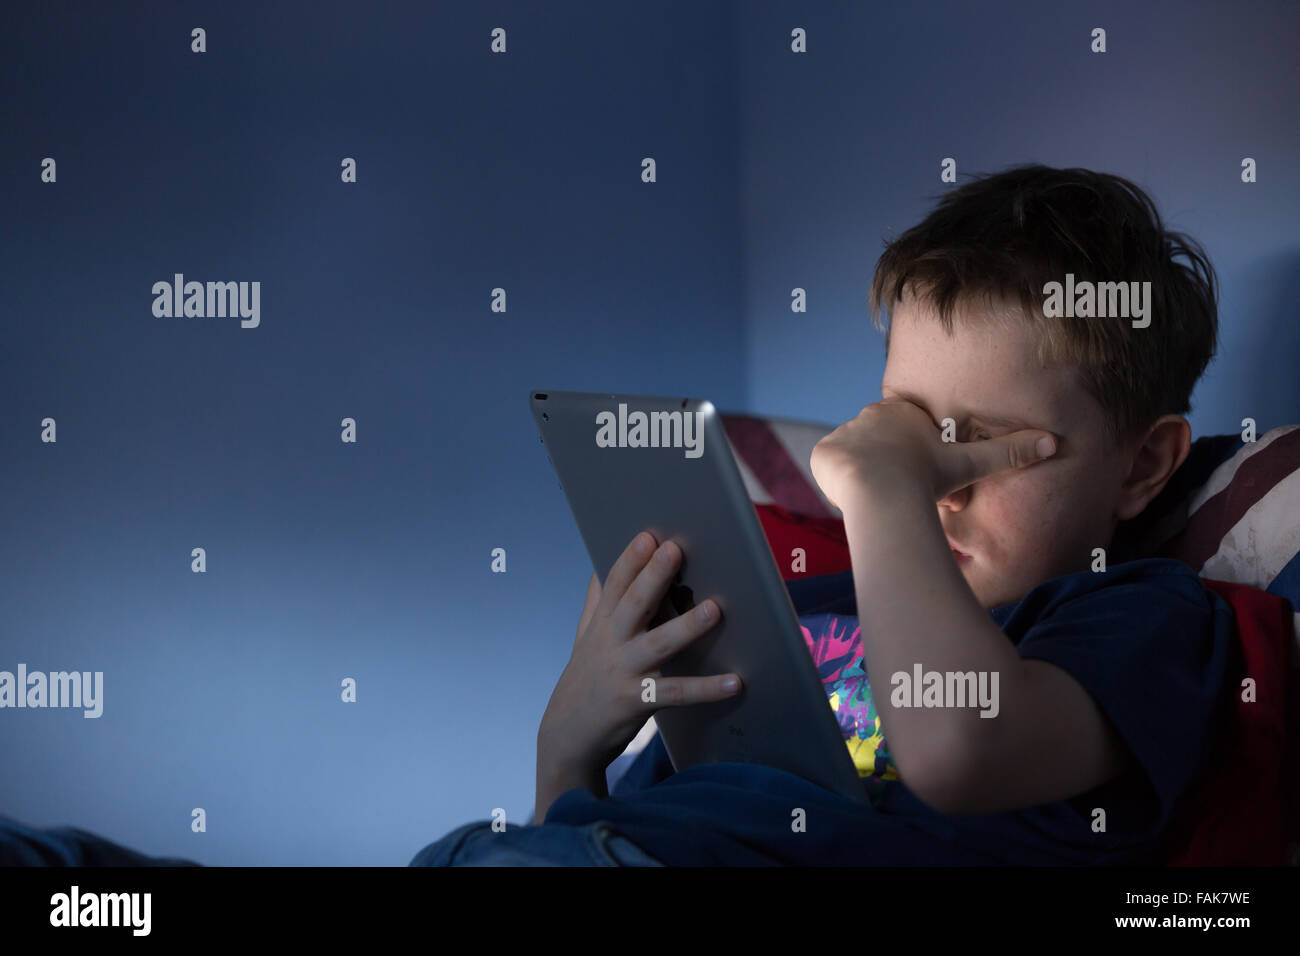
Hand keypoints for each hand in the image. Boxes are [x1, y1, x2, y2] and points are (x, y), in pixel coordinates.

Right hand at [537, 530, 740, 781]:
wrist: (567, 738)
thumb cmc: (584, 682)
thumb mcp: (584, 640)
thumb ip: (595, 605)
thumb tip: (598, 570)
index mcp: (601, 625)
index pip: (615, 585)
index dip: (630, 559)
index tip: (648, 536)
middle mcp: (611, 644)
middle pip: (634, 605)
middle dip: (653, 577)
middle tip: (674, 550)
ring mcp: (623, 672)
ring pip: (658, 645)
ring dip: (686, 627)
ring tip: (714, 609)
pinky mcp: (636, 702)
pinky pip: (676, 694)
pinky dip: (707, 688)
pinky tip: (735, 681)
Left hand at [809, 399, 1056, 508]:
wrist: (881, 492)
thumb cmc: (927, 477)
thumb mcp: (972, 463)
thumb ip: (1009, 452)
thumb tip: (1053, 442)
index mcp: (902, 412)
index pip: (913, 439)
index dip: (925, 467)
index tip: (933, 489)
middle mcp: (869, 416)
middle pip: (886, 452)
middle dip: (900, 477)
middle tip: (911, 502)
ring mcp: (843, 434)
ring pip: (860, 462)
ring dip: (872, 482)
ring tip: (885, 503)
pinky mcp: (822, 454)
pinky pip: (833, 470)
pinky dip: (843, 485)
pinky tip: (858, 499)